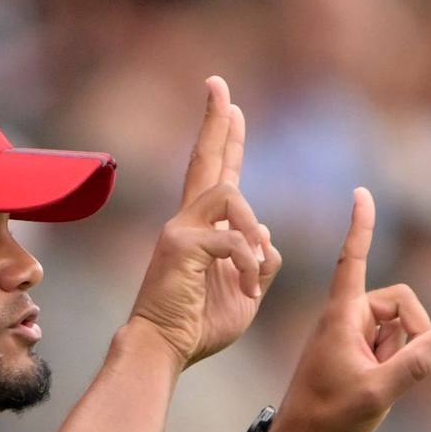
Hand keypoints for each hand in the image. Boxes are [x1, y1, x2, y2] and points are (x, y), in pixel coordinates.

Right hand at [128, 77, 282, 367]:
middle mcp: (184, 222)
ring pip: (230, 194)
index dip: (226, 140)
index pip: (216, 175)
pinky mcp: (180, 247)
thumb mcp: (245, 291)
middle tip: (217, 83)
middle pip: (205, 160)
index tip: (231, 106)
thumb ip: (258, 260)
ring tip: (254, 267)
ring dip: (251, 228)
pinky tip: (246, 287)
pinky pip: (231, 239)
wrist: (164, 348)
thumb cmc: (198, 326)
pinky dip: (246, 263)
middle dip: (215, 120)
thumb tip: (265, 231)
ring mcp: (179, 231)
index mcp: (200, 231)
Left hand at [266, 188, 430, 431]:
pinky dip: (394, 360)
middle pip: (399, 301)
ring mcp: (351, 334)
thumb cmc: (329, 417)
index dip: (360, 228)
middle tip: (405, 367)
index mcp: (340, 318)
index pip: (351, 262)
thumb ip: (414, 365)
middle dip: (413, 331)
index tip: (362, 193)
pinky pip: (391, 343)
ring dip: (401, 352)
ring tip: (377, 383)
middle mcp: (345, 318)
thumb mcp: (376, 394)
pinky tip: (377, 385)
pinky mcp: (356, 349)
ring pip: (398, 326)